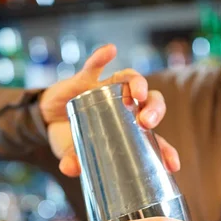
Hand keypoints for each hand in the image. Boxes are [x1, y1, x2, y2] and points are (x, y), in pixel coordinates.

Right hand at [38, 44, 179, 176]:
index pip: (155, 140)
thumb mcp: (74, 154)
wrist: (48, 122)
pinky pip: (96, 65)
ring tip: (136, 93)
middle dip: (155, 110)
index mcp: (130, 130)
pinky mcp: (87, 78)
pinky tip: (110, 51)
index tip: (173, 165)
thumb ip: (75, 161)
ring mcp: (108, 90)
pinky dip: (102, 57)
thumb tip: (70, 169)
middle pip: (151, 102)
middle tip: (146, 122)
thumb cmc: (72, 140)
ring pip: (131, 80)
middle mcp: (125, 107)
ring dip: (137, 84)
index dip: (166, 151)